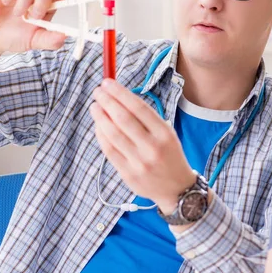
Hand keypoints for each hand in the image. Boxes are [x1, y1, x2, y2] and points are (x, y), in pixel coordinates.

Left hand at [90, 78, 195, 212]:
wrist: (177, 189)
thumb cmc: (168, 155)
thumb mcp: (167, 134)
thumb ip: (145, 118)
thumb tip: (118, 97)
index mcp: (165, 134)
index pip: (138, 108)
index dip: (120, 93)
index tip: (108, 83)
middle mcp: (152, 148)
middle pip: (123, 119)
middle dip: (107, 101)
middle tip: (98, 91)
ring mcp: (139, 162)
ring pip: (113, 134)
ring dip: (100, 117)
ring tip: (94, 106)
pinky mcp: (128, 174)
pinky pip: (109, 151)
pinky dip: (101, 135)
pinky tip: (98, 125)